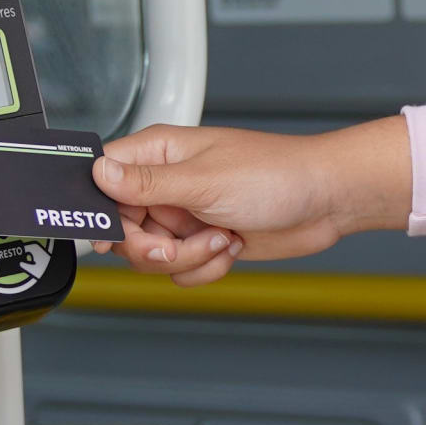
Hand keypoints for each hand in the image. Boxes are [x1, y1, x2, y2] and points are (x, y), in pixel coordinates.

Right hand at [92, 118, 412, 285]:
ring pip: (150, 256)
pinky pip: (181, 270)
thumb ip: (146, 183)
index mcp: (158, 154)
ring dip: (186, 257)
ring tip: (220, 238)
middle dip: (150, 246)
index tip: (111, 233)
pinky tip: (232, 246)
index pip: (101, 178)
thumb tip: (97, 172)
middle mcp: (166, 184)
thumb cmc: (278, 174)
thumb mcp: (205, 180)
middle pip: (122, 228)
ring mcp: (185, 214)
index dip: (99, 210)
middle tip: (176, 245)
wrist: (327, 201)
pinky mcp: (204, 241)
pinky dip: (205, 267)